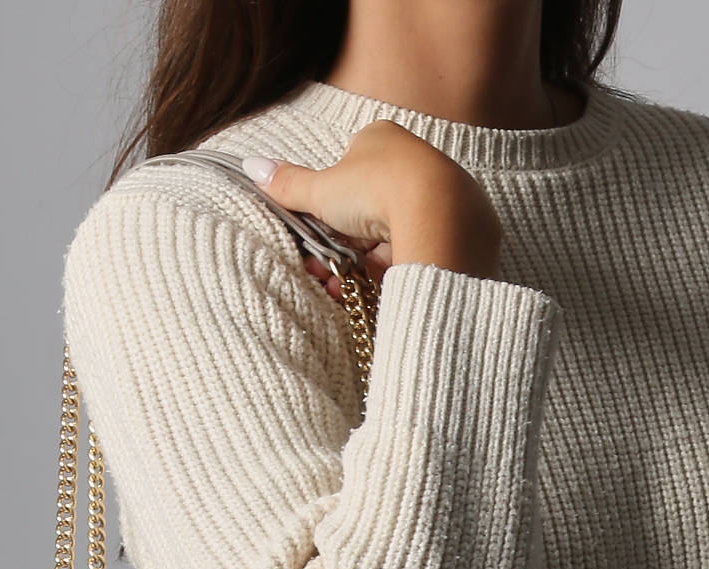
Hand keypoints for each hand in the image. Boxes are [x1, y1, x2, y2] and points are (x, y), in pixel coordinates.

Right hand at [242, 119, 503, 300]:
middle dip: (340, 244)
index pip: (346, 174)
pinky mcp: (456, 227)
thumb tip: (251, 167)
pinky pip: (414, 250)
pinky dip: (391, 270)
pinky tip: (372, 289)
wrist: (439, 213)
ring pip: (390, 233)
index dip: (327, 210)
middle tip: (321, 269)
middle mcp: (414, 159)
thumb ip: (289, 184)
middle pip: (367, 208)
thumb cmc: (378, 189)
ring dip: (360, 263)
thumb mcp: (323, 189)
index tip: (314, 239)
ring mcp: (438, 194)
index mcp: (382, 138)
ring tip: (341, 286)